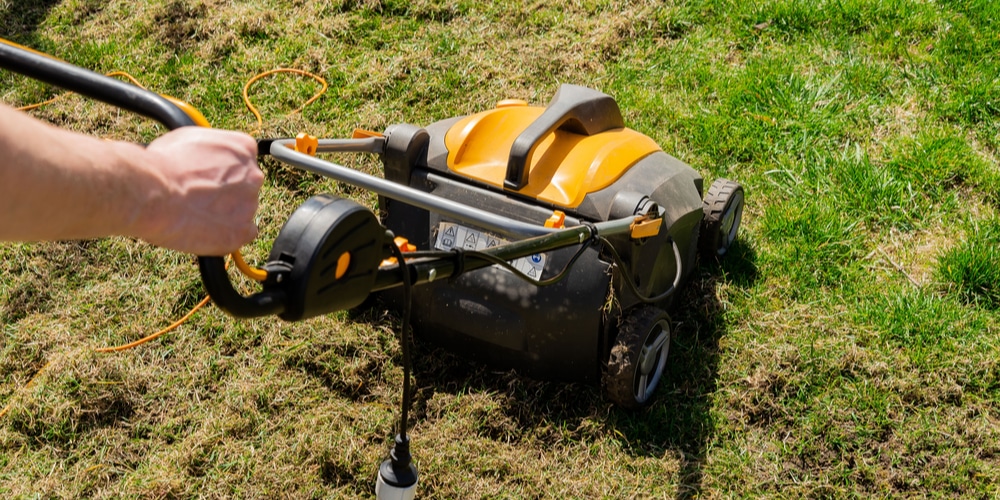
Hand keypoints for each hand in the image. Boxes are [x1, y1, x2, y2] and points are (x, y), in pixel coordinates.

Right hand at [129, 127, 263, 255]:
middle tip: (200, 198)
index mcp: (244, 148)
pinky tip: (205, 230)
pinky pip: (242, 234)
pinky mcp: (241, 232)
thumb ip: (210, 149)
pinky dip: (227, 235)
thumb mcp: (190, 138)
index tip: (208, 178)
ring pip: (242, 211)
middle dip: (226, 193)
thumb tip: (205, 157)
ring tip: (194, 213)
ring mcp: (250, 205)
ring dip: (224, 214)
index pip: (243, 161)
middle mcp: (253, 176)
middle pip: (244, 187)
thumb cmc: (165, 164)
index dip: (222, 171)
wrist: (156, 193)